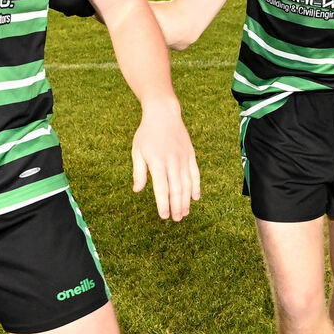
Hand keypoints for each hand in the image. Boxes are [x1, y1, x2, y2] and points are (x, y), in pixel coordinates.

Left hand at [131, 100, 200, 220]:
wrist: (164, 114)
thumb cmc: (147, 134)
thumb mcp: (137, 151)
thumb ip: (139, 172)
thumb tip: (138, 191)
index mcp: (157, 162)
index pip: (162, 188)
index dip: (163, 204)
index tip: (163, 216)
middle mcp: (172, 162)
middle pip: (177, 189)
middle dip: (176, 206)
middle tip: (176, 219)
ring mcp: (183, 158)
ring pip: (187, 184)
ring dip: (186, 200)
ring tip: (184, 213)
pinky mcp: (190, 155)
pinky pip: (195, 174)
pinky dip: (196, 186)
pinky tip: (195, 197)